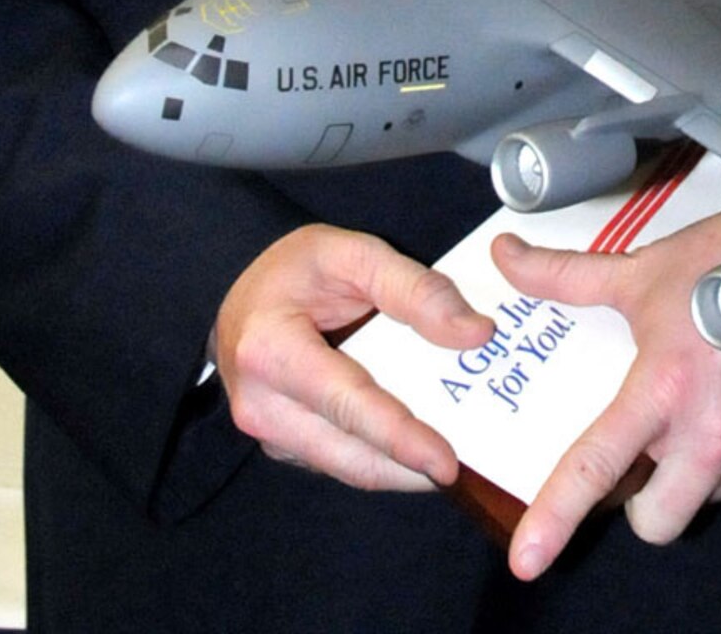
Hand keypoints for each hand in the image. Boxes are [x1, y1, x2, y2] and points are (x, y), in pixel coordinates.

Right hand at [214, 222, 492, 492]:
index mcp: (271, 351)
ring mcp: (269, 434)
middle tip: (469, 463)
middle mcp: (262, 407)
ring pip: (349, 467)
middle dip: (411, 466)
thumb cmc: (296, 269)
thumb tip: (476, 333)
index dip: (401, 438)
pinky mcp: (284, 447)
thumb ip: (415, 289)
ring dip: (401, 467)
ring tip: (454, 453)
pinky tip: (416, 441)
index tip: (446, 463)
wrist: (244, 292)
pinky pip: (341, 461)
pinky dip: (381, 457)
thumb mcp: (354, 254)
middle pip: (351, 455)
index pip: (348, 406)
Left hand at [495, 197, 720, 578]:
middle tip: (647, 447)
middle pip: (658, 520)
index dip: (556, 518)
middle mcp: (714, 432)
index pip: (597, 467)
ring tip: (704, 404)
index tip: (526, 560)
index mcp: (665, 389)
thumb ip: (566, 277)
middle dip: (644, 499)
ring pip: (709, 496)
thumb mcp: (643, 269)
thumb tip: (505, 258)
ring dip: (695, 468)